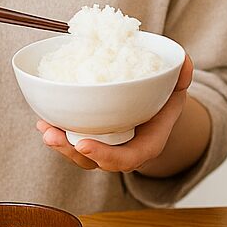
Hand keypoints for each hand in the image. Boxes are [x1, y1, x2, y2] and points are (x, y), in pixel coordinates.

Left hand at [38, 56, 196, 171]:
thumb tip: (183, 64)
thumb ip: (182, 76)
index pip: (127, 159)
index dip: (106, 156)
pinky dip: (58, 132)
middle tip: (52, 135)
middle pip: (95, 162)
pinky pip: (73, 141)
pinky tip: (44, 118)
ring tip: (44, 128)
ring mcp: (106, 146)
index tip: (85, 145)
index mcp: (147, 144)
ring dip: (60, 144)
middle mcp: (123, 151)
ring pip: (79, 155)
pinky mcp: (92, 137)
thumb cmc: (166, 98)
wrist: (157, 107)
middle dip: (72, 152)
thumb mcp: (179, 87)